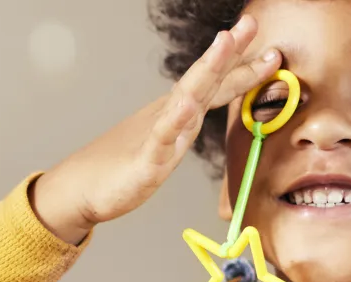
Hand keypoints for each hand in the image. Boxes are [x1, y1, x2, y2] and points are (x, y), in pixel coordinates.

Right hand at [32, 15, 280, 243]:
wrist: (81, 188)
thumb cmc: (121, 165)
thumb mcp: (163, 142)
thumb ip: (182, 122)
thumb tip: (199, 105)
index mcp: (178, 114)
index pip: (215, 85)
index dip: (243, 65)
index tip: (268, 46)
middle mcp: (170, 118)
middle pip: (205, 81)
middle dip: (230, 53)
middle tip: (249, 24)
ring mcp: (157, 136)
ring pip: (187, 100)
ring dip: (208, 70)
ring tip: (224, 44)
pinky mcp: (144, 161)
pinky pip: (161, 139)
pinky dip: (174, 120)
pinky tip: (185, 104)